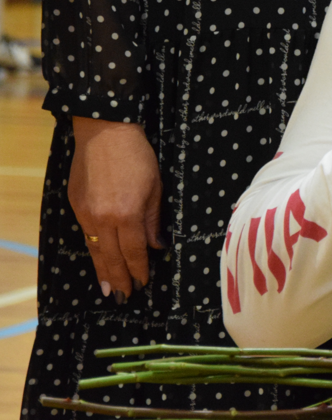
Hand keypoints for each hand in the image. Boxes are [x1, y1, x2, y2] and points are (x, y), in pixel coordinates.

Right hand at [69, 118, 163, 301]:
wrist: (105, 132)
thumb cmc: (137, 156)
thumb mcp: (155, 187)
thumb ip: (153, 220)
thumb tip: (155, 246)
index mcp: (127, 214)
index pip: (133, 252)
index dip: (138, 270)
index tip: (143, 283)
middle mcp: (103, 218)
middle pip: (111, 257)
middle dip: (119, 279)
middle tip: (124, 297)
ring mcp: (86, 213)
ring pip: (95, 250)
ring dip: (102, 271)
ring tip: (109, 289)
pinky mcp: (76, 206)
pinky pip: (87, 235)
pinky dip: (94, 251)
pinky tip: (99, 260)